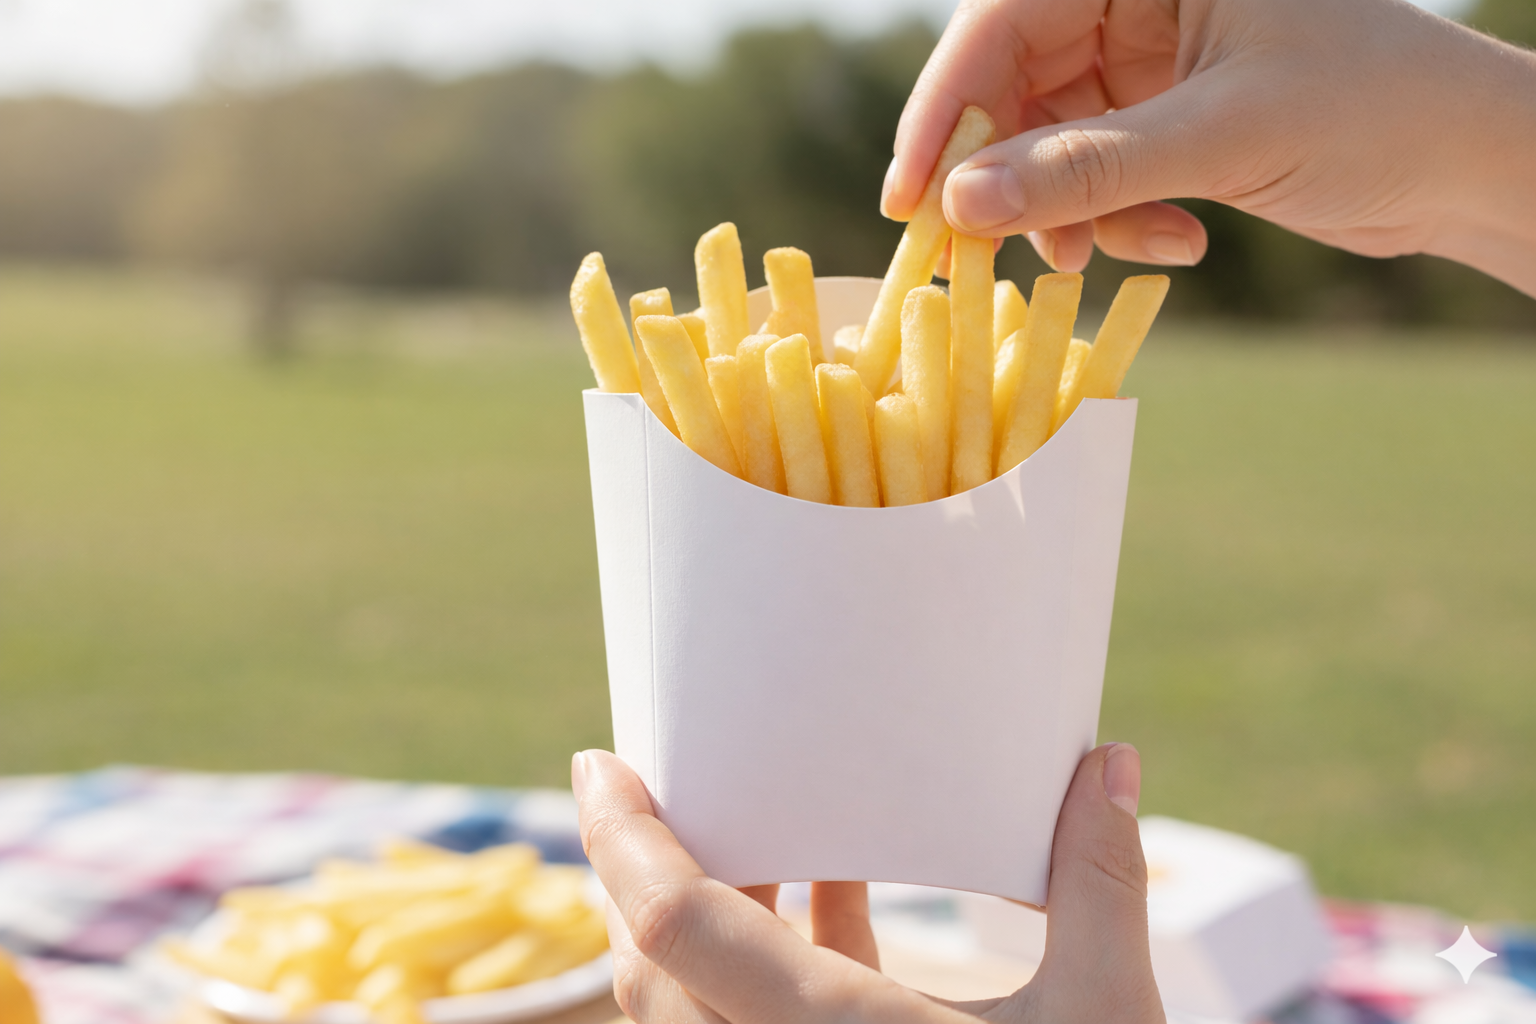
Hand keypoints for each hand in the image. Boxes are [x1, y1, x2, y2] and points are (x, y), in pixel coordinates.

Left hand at [573, 743, 1162, 1022]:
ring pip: (688, 1005)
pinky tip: (832, 891)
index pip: (675, 925)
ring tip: (744, 827)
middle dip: (637, 868)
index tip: (600, 764)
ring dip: (697, 913)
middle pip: (652, 967)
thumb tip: (1110, 761)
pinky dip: (764, 954)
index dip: (622, 839)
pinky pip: (751, 1022)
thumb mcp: (1105, 1014)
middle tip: (655, 781)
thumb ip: (1101, 884)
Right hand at [884, 0, 1535, 296]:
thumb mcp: (1221, 137)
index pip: (1002, 21)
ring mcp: (1148, 59)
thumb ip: (1085, 169)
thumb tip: (959, 205)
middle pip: (1013, 85)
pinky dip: (1114, 220)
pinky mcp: (1164, 117)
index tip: (910, 198)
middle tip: (990, 253)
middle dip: (1009, 176)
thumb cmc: (1374, 110)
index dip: (945, 109)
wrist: (1470, 165)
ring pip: (1047, 142)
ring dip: (1071, 211)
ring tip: (1119, 251)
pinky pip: (1093, 174)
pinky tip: (1178, 240)